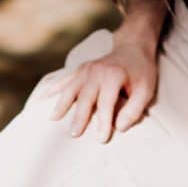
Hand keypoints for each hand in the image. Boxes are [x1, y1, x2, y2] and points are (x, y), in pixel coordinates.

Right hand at [37, 41, 158, 141]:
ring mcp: (86, 69)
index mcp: (114, 75)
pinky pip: (64, 80)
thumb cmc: (141, 72)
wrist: (132, 47)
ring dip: (62, 104)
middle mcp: (97, 71)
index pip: (106, 102)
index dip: (104, 121)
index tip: (102, 139)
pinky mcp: (80, 70)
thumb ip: (134, 109)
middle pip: (85, 97)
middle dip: (80, 116)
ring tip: (54, 120)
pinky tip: (41, 99)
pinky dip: (52, 89)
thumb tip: (120, 127)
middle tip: (74, 134)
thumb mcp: (146, 90)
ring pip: (71, 88)